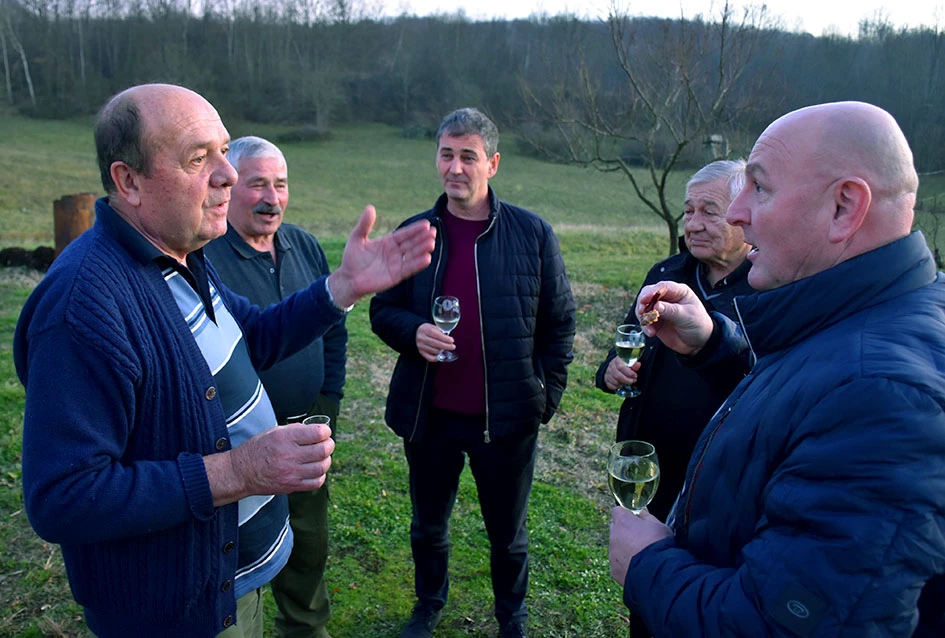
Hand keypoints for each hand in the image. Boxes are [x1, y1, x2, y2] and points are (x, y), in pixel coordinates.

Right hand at [205, 422, 335, 506]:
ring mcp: (291, 473)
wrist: (241, 472)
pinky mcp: (291, 486)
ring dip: (326, 460)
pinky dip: (320, 475)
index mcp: (285, 438)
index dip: (326, 431)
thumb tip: (318, 430)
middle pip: (323, 450)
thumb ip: (297, 430)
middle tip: (327, 444)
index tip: (325, 432)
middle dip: (329, 445)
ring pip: (322, 467)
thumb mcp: (275, 432)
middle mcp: (289, 455)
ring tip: (321, 457)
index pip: (317, 433)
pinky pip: (316, 482)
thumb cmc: (259, 448)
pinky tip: (315, 470)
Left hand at [327, 205, 436, 307]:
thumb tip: (370, 207)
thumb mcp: (357, 238)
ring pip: (412, 255)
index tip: (426, 223)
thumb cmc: (352, 258)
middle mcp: (395, 252)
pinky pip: (409, 269)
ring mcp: (396, 264)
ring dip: (422, 250)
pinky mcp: (396, 276)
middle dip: (422, 238)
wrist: (348, 279)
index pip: (404, 234)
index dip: (415, 229)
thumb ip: (365, 224)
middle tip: (433, 232)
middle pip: (411, 243)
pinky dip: (418, 264)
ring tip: (432, 243)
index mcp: (388, 242)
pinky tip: (427, 258)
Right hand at [416, 322, 454, 361]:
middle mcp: (422, 338)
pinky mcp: (421, 352)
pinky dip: (436, 358)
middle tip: (453, 347)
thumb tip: (448, 339)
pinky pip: (430, 358)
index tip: (452, 341)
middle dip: (447, 346)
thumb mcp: (432, 327)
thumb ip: (440, 332)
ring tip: (444, 348)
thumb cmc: (427, 330)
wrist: (415, 333)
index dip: (446, 339)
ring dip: (442, 351)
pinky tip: (440, 355)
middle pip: (437, 344)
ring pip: (435, 351)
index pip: (437, 335)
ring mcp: (421, 346)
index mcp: (426, 330)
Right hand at [604, 356, 639, 391]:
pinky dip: (618, 387)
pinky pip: (612, 386)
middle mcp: (610, 367)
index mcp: (617, 361)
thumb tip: (639, 364)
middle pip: (617, 376)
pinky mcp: (606, 380)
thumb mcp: (629, 363)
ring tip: (628, 382)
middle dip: (627, 380)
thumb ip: (634, 365)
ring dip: (623, 384)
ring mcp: (607, 374)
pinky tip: (622, 384)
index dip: (629, 373)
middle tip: (633, 381)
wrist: (612, 367)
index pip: (620, 367)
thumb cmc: (623, 366)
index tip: (635, 376)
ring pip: (615, 382)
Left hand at [609, 506, 671, 584]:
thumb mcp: (659, 525)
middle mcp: (614, 536)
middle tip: (640, 539)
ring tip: (642, 556)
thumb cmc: (659, 545)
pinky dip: (625, 564)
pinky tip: (639, 568)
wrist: (658, 572)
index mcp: (623, 522)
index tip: (635, 520)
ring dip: (625, 549)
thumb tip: (641, 513)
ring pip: (616, 547)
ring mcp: (612, 553)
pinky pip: (618, 564)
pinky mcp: (614, 569)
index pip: (618, 511)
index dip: (626, 515)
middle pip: (615, 529)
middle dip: (624, 532)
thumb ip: (646, 516)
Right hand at [636, 282, 713, 355]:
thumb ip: (671, 311)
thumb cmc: (698, 325)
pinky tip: (651, 333)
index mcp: (678, 291)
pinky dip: (645, 327)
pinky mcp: (655, 321)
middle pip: (648, 294)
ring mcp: (660, 309)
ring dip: (643, 317)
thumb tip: (656, 306)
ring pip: (643, 307)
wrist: (698, 343)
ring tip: (649, 327)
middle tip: (641, 311)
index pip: (662, 287)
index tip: (644, 300)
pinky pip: (645, 321)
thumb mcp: (687, 316)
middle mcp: (667, 298)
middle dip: (642, 302)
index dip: (651, 292)